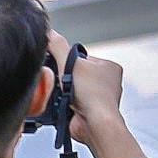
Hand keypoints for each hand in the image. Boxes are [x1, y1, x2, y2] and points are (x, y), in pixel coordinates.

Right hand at [47, 29, 125, 150]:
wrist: (94, 124)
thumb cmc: (94, 96)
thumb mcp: (71, 63)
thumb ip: (58, 46)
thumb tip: (49, 33)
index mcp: (108, 67)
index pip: (81, 58)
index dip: (67, 62)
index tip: (62, 67)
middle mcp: (105, 82)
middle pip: (73, 74)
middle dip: (64, 79)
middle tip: (62, 82)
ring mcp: (96, 98)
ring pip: (69, 90)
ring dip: (61, 93)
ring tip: (64, 95)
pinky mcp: (86, 112)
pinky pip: (67, 104)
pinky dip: (61, 105)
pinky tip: (63, 105)